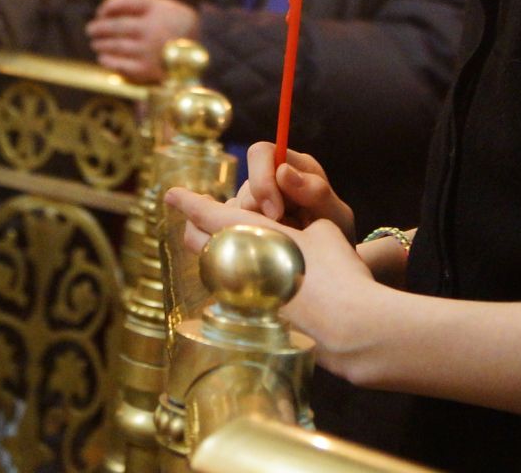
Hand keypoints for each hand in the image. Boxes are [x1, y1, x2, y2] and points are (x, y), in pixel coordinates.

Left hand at [86, 0, 198, 81]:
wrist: (202, 53)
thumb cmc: (177, 26)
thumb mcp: (165, 6)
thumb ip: (140, 4)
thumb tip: (107, 11)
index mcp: (158, 9)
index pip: (127, 1)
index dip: (109, 5)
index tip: (100, 11)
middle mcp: (152, 28)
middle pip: (117, 25)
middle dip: (99, 27)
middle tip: (90, 29)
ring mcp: (149, 50)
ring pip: (115, 45)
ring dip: (101, 44)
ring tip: (95, 43)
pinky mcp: (147, 69)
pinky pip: (121, 65)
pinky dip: (109, 61)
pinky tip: (103, 59)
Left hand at [166, 187, 390, 379]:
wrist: (348, 327)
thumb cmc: (338, 271)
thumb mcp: (323, 227)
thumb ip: (301, 216)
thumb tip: (285, 222)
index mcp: (251, 235)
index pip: (207, 214)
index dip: (188, 201)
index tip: (171, 194)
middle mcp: (236, 265)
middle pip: (198, 241)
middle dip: (199, 225)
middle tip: (206, 215)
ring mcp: (239, 296)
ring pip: (214, 267)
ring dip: (220, 252)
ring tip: (239, 245)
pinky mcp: (250, 319)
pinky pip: (231, 290)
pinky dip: (237, 276)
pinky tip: (259, 276)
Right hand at [232, 142, 355, 238]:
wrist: (331, 265)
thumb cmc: (336, 234)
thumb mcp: (336, 216)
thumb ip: (316, 191)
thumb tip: (283, 171)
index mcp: (295, 166)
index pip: (262, 153)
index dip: (262, 180)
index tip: (276, 214)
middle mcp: (271, 178)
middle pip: (246, 186)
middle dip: (259, 212)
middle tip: (280, 234)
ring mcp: (256, 200)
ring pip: (237, 209)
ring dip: (258, 228)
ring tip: (283, 241)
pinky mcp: (245, 220)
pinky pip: (232, 225)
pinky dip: (248, 236)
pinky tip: (268, 245)